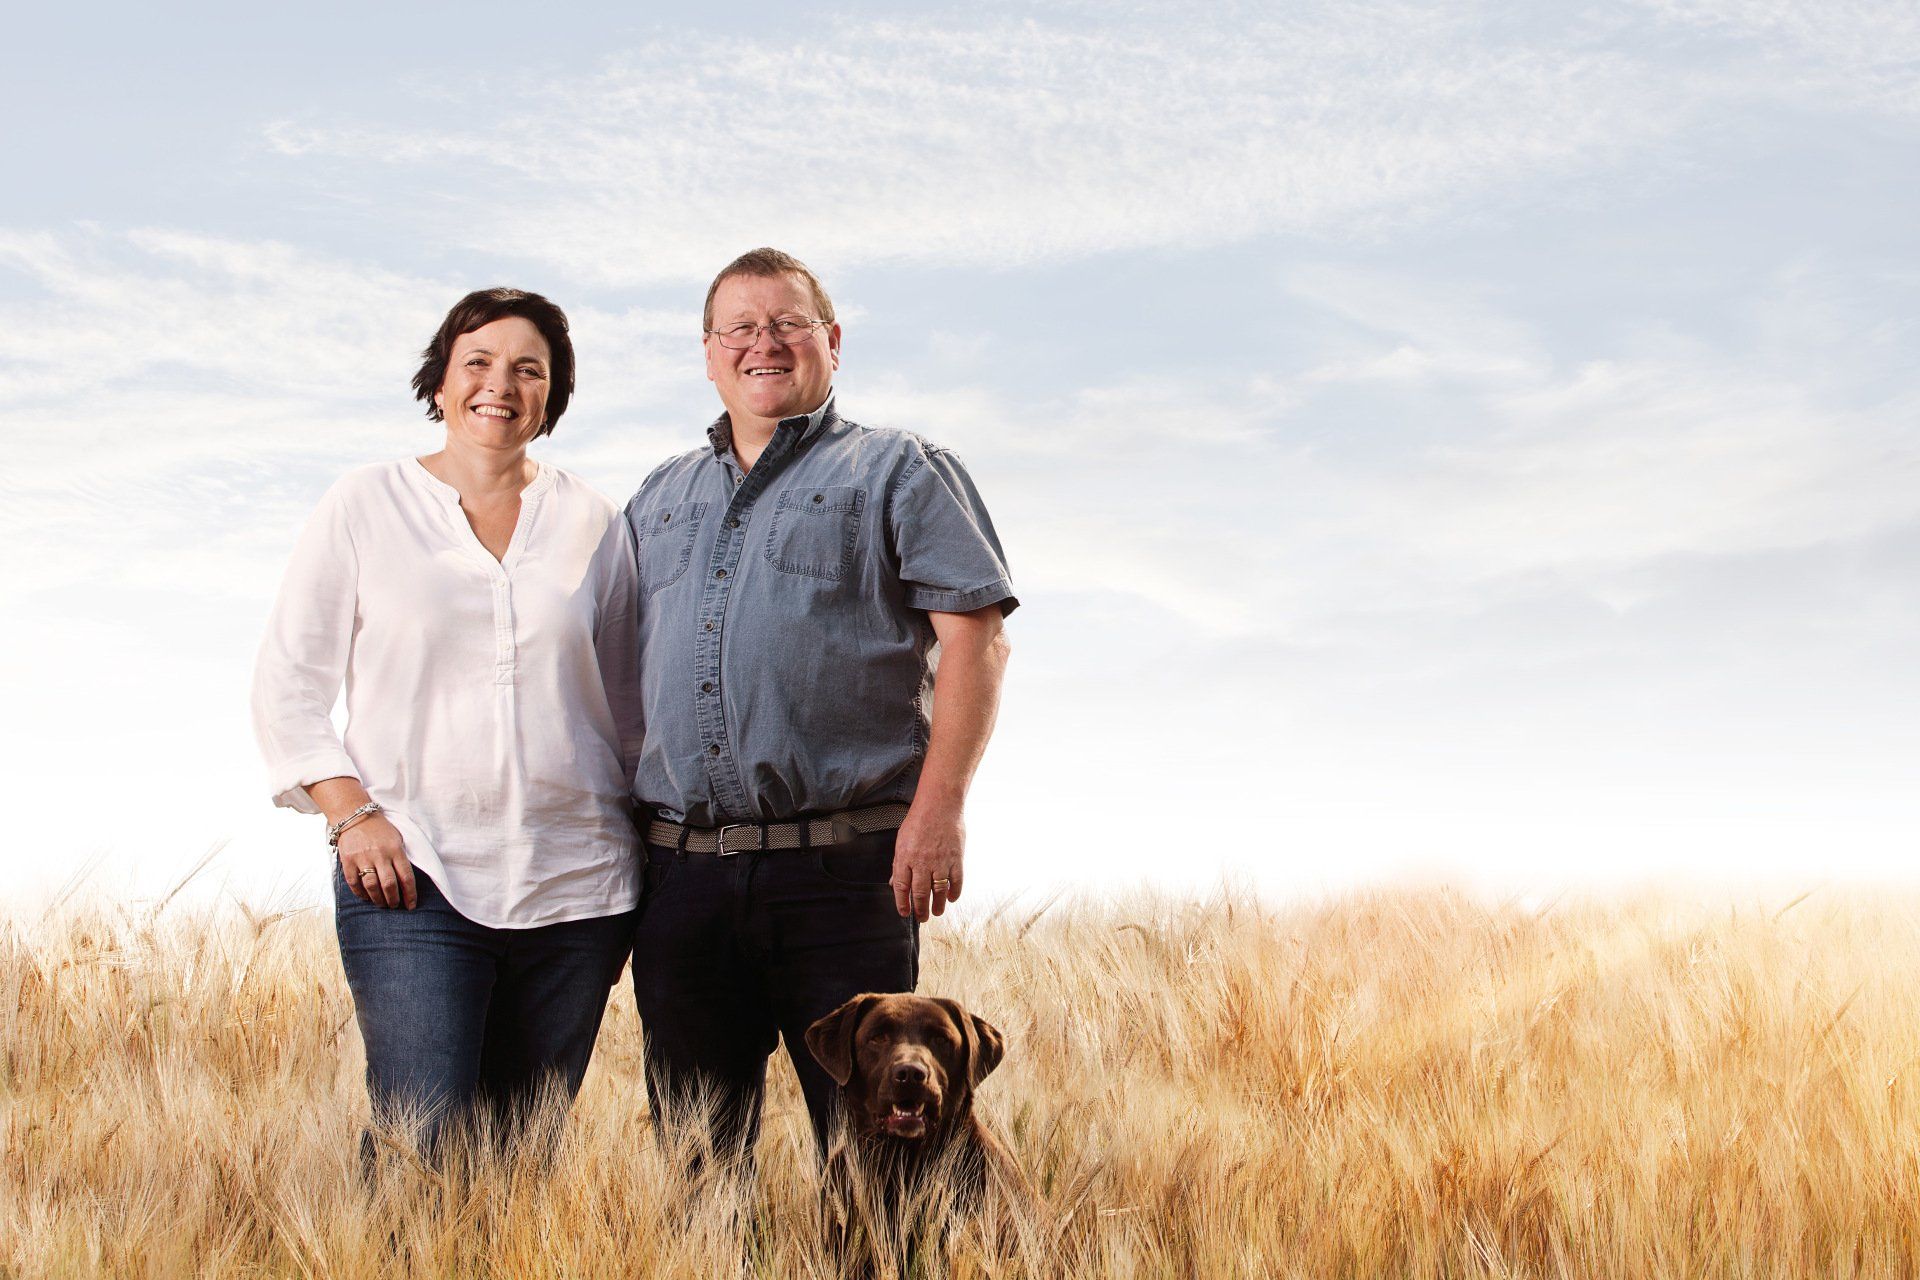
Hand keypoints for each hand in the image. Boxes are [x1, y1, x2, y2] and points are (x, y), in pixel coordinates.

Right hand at [336, 814, 416, 908]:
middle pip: (389, 884)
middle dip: (394, 899)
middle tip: (395, 905)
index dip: (410, 894)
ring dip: (378, 900)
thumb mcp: (397, 839)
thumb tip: (406, 882)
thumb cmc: (380, 830)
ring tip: (382, 904)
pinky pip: (354, 883)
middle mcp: (380, 855)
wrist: (355, 816)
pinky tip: (367, 897)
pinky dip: (361, 894)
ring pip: (372, 886)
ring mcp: (363, 858)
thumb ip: (401, 858)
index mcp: (395, 850)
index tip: (411, 905)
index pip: (406, 877)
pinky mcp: (348, 861)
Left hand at [891, 803, 963, 921]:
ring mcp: (941, 861)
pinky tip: (952, 898)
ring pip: (939, 891)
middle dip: (920, 909)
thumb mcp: (901, 841)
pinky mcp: (956, 858)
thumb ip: (898, 863)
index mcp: (906, 857)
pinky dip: (955, 892)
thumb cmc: (919, 821)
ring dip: (938, 905)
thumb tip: (893, 882)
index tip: (904, 913)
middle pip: (920, 893)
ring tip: (937, 912)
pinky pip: (956, 881)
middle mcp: (922, 862)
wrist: (940, 805)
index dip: (902, 902)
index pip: (901, 887)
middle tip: (922, 918)